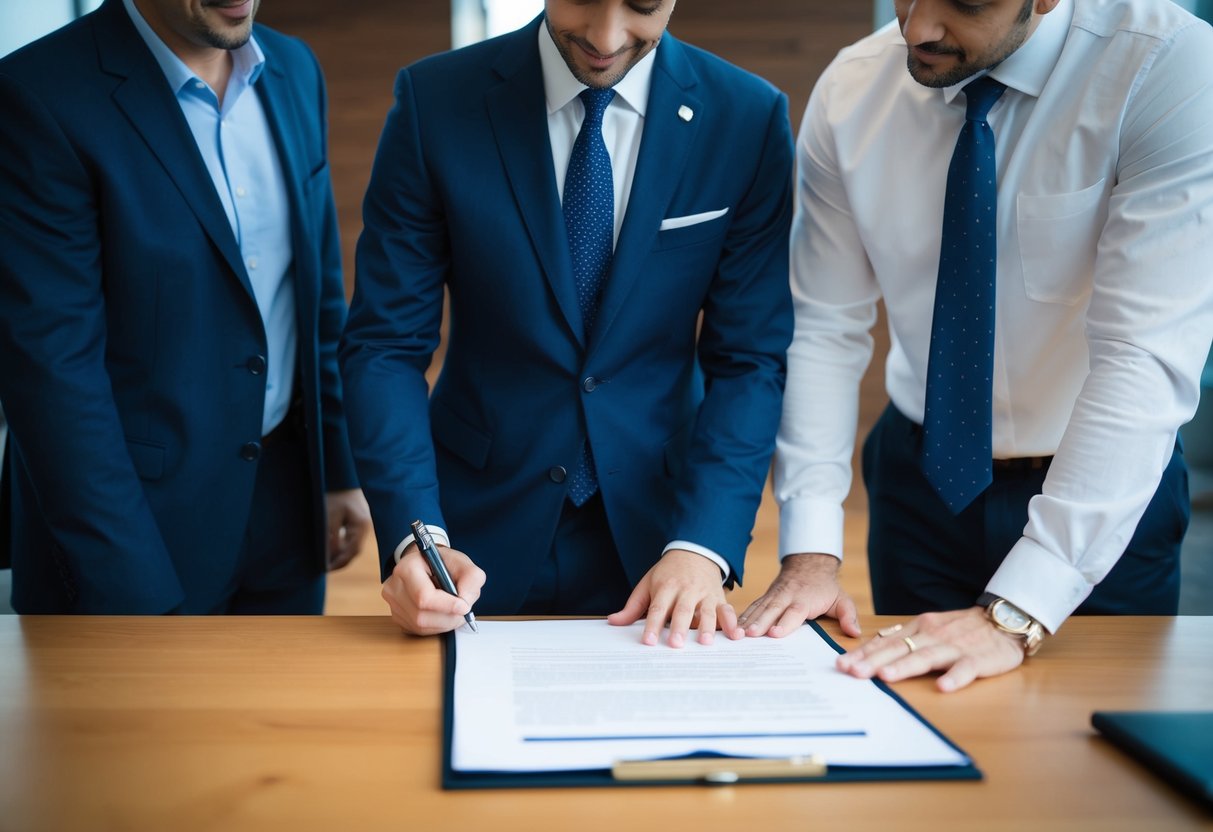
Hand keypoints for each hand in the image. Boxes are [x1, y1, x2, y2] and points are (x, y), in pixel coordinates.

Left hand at [324, 489, 371, 569]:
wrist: (341, 477)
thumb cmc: (335, 495)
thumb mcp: (329, 516)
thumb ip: (330, 538)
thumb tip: (329, 557)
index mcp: (361, 525)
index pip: (353, 551)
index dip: (339, 562)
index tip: (325, 569)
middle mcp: (365, 527)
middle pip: (354, 550)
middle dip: (339, 560)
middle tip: (323, 568)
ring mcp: (363, 524)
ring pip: (352, 545)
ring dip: (339, 554)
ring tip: (324, 559)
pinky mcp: (357, 522)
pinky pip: (350, 538)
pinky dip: (341, 545)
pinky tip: (330, 548)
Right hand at [381, 544, 485, 635]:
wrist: (429, 566)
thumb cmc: (444, 563)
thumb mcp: (464, 563)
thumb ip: (471, 579)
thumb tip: (465, 602)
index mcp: (407, 568)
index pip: (423, 596)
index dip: (447, 606)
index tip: (464, 606)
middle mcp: (394, 586)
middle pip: (421, 616)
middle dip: (448, 617)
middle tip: (463, 610)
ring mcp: (393, 603)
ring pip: (420, 626)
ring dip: (444, 623)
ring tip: (454, 611)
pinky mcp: (397, 617)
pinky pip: (418, 630)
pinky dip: (436, 626)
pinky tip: (442, 614)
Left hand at [606, 549, 743, 646]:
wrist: (695, 552)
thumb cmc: (668, 574)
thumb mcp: (648, 584)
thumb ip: (633, 606)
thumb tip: (613, 622)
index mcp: (666, 587)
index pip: (658, 608)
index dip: (653, 625)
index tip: (648, 641)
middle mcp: (687, 590)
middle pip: (683, 610)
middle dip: (680, 627)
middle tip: (676, 644)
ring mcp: (705, 594)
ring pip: (707, 611)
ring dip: (707, 627)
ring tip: (704, 642)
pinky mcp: (719, 598)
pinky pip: (727, 610)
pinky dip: (732, 622)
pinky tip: (735, 635)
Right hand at [737, 553, 860, 638]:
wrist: (809, 564)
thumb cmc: (825, 587)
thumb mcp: (841, 599)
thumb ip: (848, 616)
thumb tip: (855, 633)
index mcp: (805, 600)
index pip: (794, 612)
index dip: (785, 623)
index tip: (775, 633)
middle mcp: (786, 597)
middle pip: (772, 610)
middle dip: (760, 623)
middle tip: (749, 635)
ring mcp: (774, 596)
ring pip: (759, 608)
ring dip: (747, 621)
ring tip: (737, 634)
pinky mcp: (766, 597)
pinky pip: (753, 607)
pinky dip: (743, 616)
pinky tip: (733, 627)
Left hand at [836, 607, 1026, 691]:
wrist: (1005, 620)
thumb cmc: (963, 628)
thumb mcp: (930, 627)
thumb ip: (905, 636)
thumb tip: (873, 645)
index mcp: (920, 628)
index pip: (886, 642)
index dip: (864, 653)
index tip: (842, 664)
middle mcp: (933, 635)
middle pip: (900, 649)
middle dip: (874, 661)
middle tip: (852, 672)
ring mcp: (955, 646)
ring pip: (927, 656)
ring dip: (905, 667)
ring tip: (885, 677)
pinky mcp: (978, 658)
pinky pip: (966, 668)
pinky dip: (955, 677)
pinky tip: (943, 687)